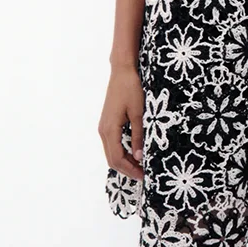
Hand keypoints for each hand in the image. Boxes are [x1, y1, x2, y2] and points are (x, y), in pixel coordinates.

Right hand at [98, 64, 144, 179]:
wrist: (122, 71)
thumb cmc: (131, 89)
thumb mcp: (139, 113)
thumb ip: (138, 135)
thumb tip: (140, 156)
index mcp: (110, 129)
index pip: (117, 159)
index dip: (130, 169)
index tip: (144, 175)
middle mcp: (103, 130)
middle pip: (112, 159)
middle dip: (127, 169)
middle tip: (143, 174)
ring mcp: (103, 127)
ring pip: (111, 152)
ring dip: (124, 161)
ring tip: (140, 166)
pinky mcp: (107, 123)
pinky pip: (112, 144)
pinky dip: (121, 152)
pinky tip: (133, 152)